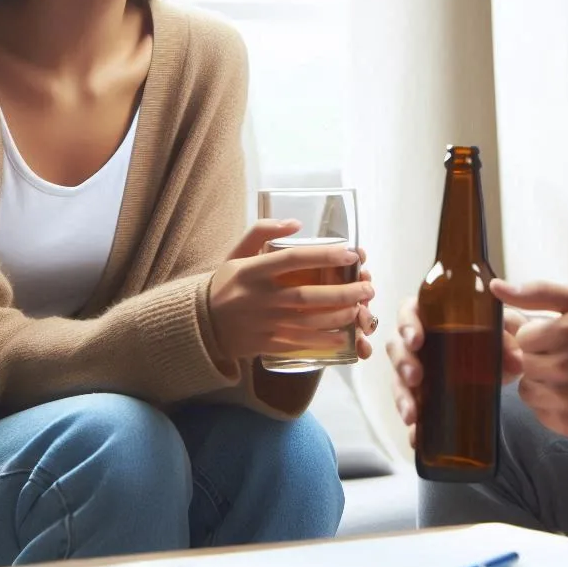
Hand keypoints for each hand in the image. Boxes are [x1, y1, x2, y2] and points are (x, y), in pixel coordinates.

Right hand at [208, 220, 376, 361]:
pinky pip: (301, 343)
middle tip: (367, 287)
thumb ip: (262, 231)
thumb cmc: (225, 284)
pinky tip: (344, 335)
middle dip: (344, 292)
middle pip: (309, 295)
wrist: (200, 325)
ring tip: (360, 308)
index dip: (326, 256)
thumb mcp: (237, 253)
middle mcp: (259, 297)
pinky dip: (324, 340)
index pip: (295, 259)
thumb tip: (296, 223)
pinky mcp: (266, 343)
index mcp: (252, 271)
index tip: (351, 254)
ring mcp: (263, 323)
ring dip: (340, 315)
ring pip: (310, 321)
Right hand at [387, 293, 526, 447]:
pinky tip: (416, 436)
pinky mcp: (421, 394)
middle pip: (396, 346)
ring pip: (397, 379)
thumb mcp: (505, 331)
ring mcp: (416, 368)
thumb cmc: (495, 335)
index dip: (406, 324)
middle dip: (402, 363)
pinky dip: (412, 424)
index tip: (416, 340)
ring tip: (412, 414)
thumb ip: (509, 340)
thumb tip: (517, 362)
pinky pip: (410, 407)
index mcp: (432, 316)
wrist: (501, 362)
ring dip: (401, 396)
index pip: (409, 311)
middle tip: (415, 377)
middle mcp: (418, 341)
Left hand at [495, 281, 567, 437]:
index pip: (522, 337)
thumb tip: (495, 287)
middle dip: (540, 358)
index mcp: (563, 334)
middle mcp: (560, 369)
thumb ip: (538, 292)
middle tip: (567, 356)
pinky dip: (551, 403)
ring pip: (526, 389)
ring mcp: (563, 400)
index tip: (559, 338)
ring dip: (542, 382)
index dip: (539, 336)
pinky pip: (538, 410)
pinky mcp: (566, 424)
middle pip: (523, 363)